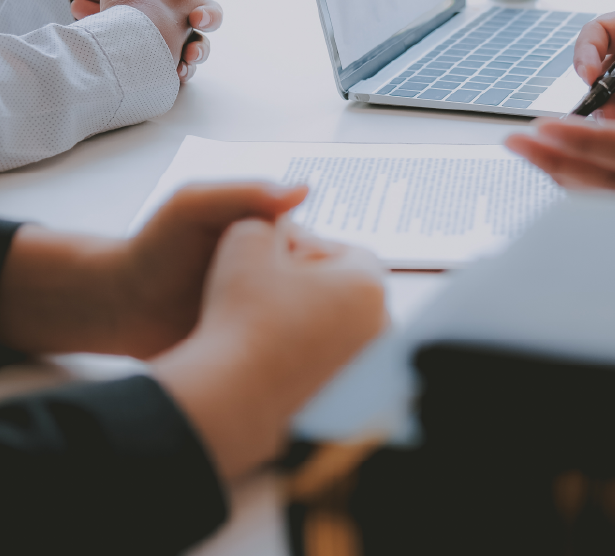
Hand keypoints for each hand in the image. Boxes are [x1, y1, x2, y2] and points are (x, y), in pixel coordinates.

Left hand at [0, 183, 308, 358]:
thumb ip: (243, 193)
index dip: (325, 269)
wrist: (119, 309)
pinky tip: (283, 367)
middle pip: (325, 294)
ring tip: (292, 348)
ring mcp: (271, 316)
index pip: (325, 253)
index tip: (313, 285)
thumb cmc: (153, 248)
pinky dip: (290, 360)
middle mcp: (280, 278)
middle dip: (324, 309)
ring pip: (312, 328)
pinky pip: (287, 355)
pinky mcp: (258, 348)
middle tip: (305, 325)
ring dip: (311, 338)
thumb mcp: (193, 207)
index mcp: (274, 240)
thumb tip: (305, 190)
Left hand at [67, 0, 222, 82]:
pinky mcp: (170, 61)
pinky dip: (182, 71)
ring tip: (187, 58)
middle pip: (212, 10)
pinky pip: (185, 69)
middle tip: (196, 18)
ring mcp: (179, 35)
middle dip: (209, 15)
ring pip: (203, 44)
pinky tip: (175, 75)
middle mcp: (181, 6)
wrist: (92, 22)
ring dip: (199, 50)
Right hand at [152, 218, 386, 480]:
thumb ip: (266, 220)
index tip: (276, 262)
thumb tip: (277, 225)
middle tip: (271, 287)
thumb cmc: (242, 317)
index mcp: (368, 284)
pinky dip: (308, 348)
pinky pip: (331, 355)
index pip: (346, 251)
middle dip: (313, 282)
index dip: (306, 250)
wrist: (233, 393)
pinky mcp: (349, 391)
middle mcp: (380, 325)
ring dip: (310, 314)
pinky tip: (273, 348)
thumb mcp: (245, 241)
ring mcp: (367, 363)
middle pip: (348, 287)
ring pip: (340, 322)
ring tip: (268, 317)